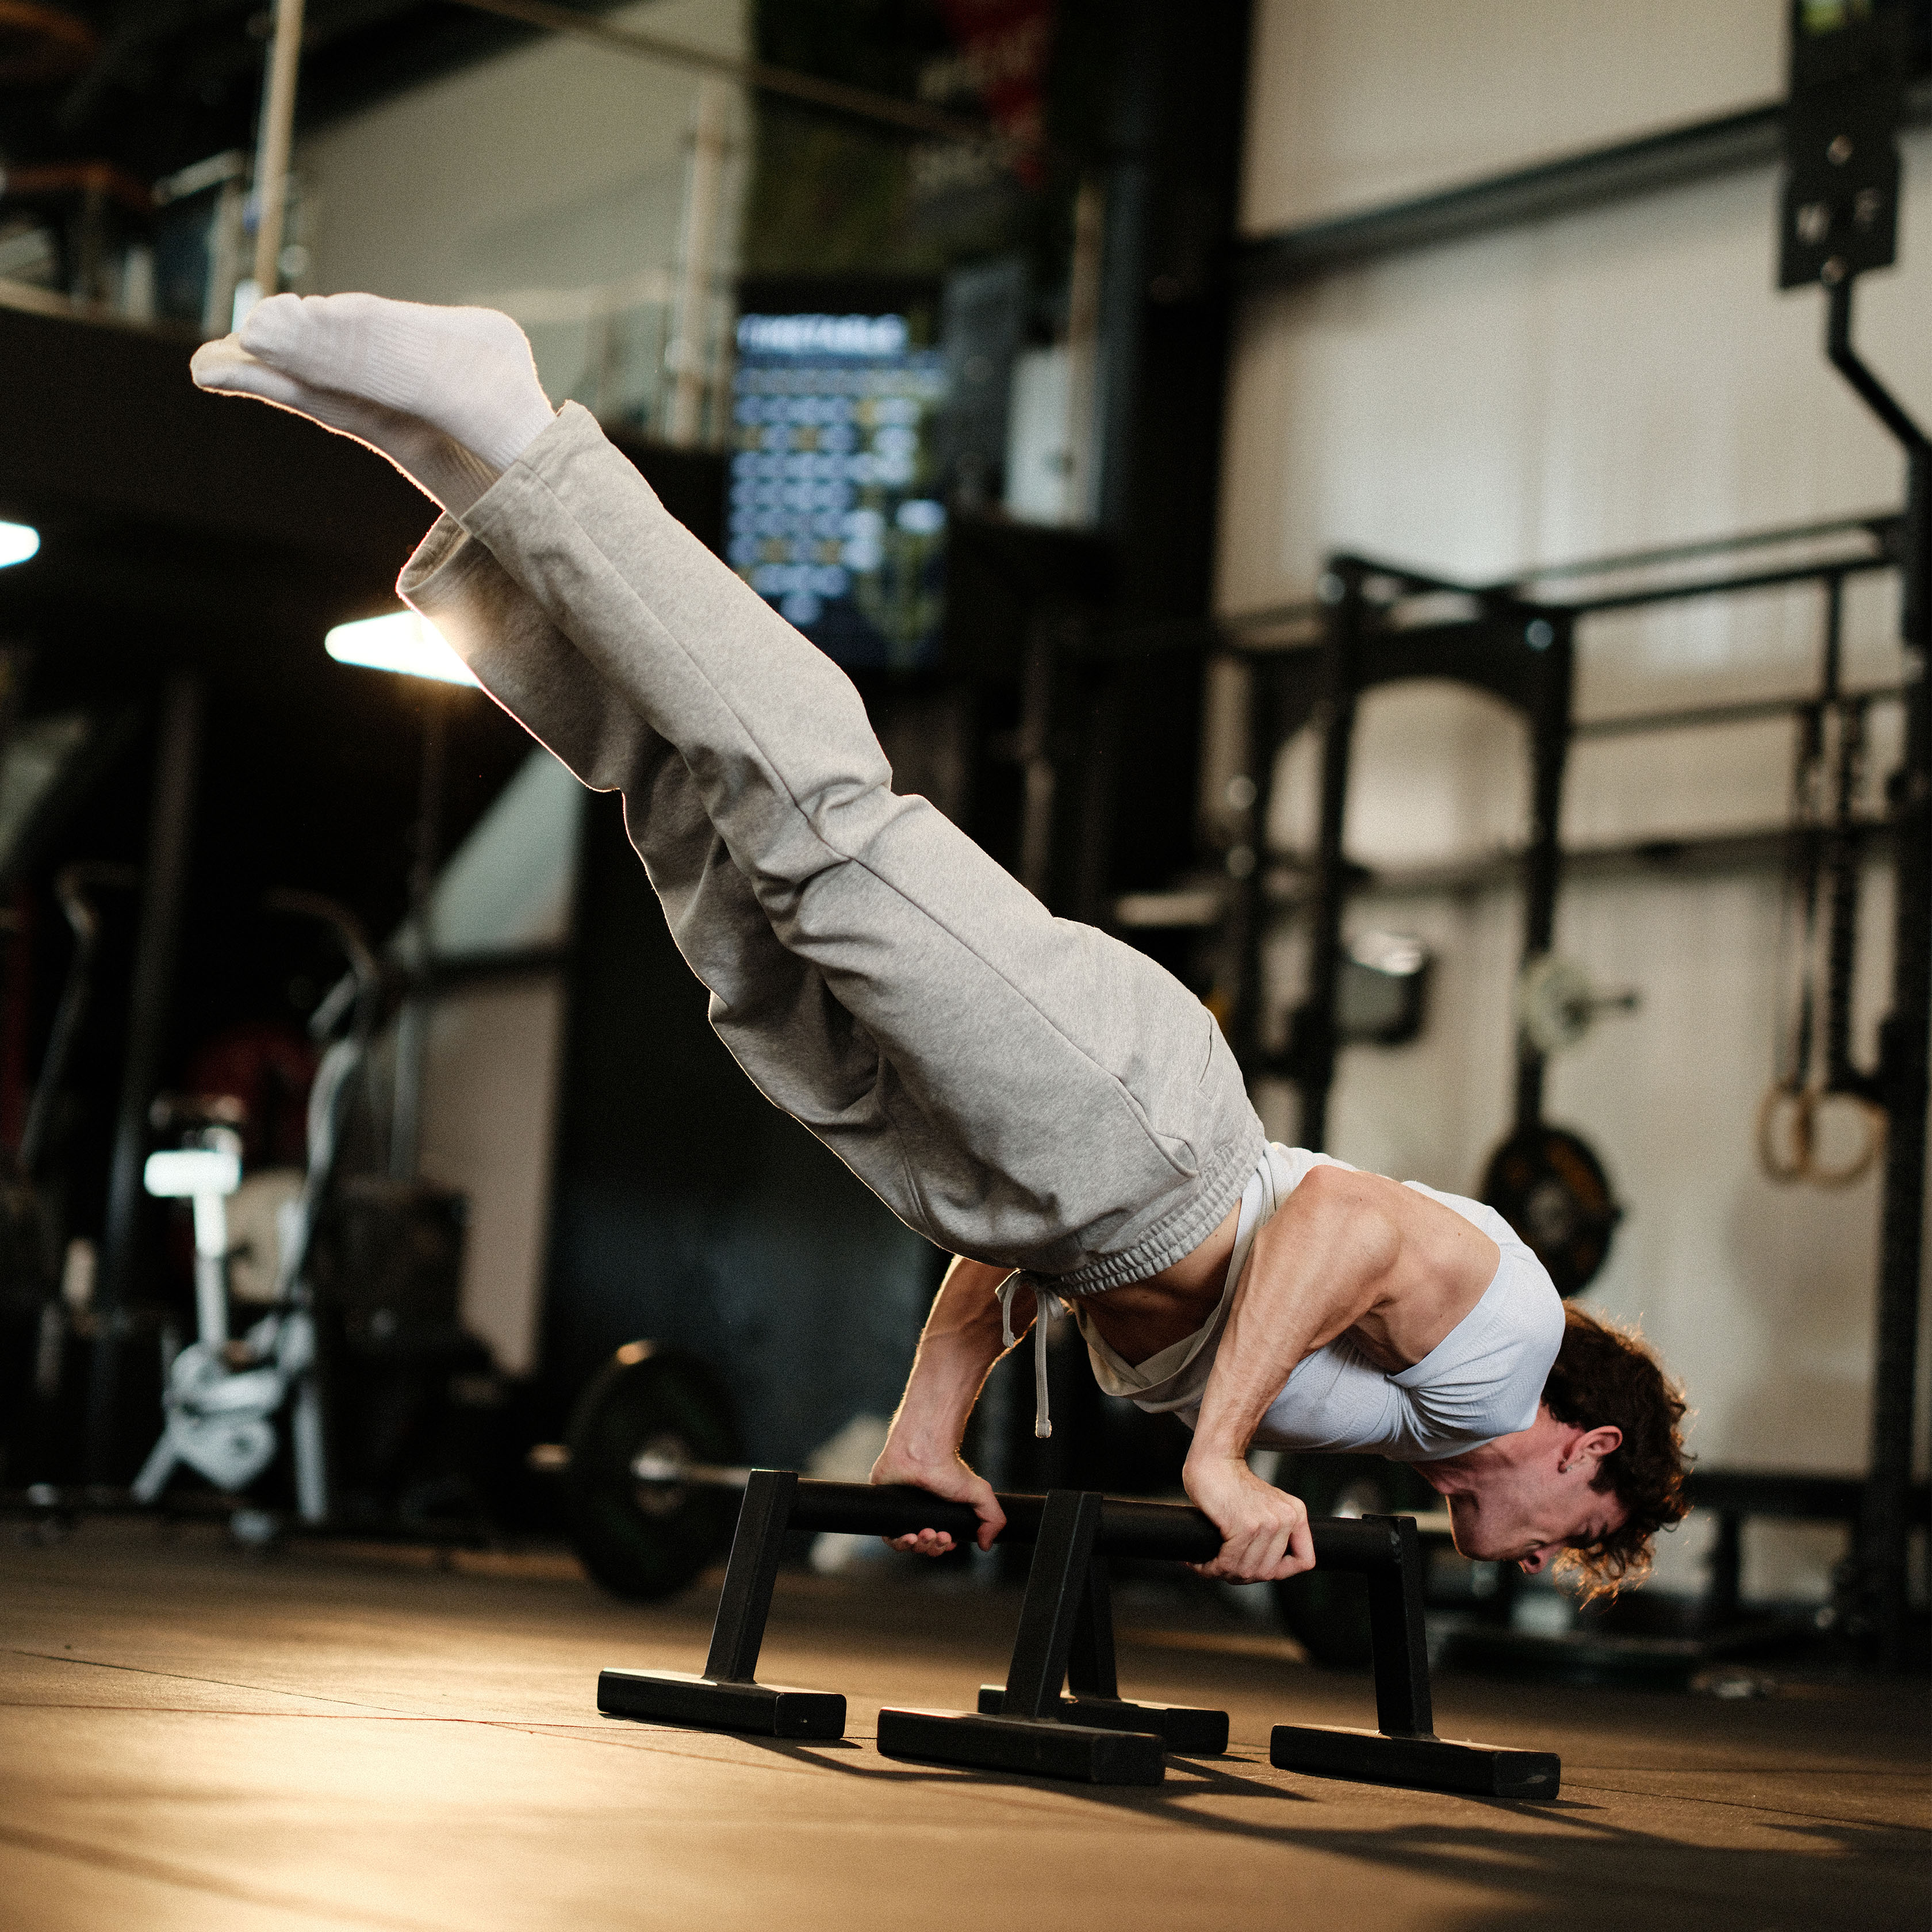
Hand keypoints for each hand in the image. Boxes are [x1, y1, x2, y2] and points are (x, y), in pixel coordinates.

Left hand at [868, 1443, 1005, 1555]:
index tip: (950, 1541)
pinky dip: (898, 1543)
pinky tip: (909, 1537)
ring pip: (907, 1544)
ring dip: (918, 1547)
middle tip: (940, 1535)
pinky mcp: (886, 1510)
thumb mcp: (979, 1493)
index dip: (943, 1547)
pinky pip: (888, 1536)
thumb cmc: (948, 1469)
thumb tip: (986, 1545)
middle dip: (933, 1547)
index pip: (939, 1542)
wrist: (923, 1453)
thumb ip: (993, 1518)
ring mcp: (902, 1513)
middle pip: (924, 1546)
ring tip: (926, 1535)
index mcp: (939, 1514)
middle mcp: (920, 1515)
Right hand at [1182, 1454, 1314, 1582]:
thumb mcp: (1266, 1506)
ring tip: (1209, 1564)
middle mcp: (1287, 1518)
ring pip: (1247, 1571)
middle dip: (1241, 1575)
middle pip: (1268, 1572)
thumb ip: (1273, 1533)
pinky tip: (1200, 1561)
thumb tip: (1264, 1570)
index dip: (1279, 1572)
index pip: (1304, 1560)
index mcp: (1296, 1513)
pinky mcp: (1244, 1526)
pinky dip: (1211, 1567)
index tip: (1256, 1568)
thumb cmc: (1230, 1483)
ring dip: (1223, 1573)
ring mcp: (1267, 1523)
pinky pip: (1229, 1562)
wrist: (1213, 1459)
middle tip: (1221, 1567)